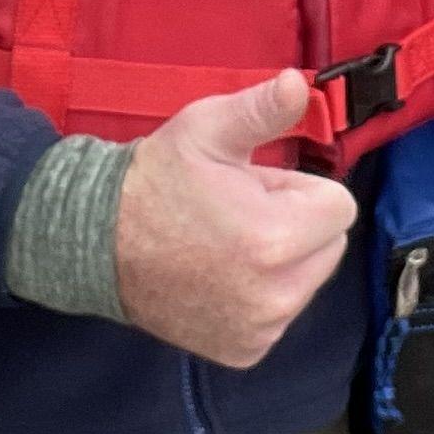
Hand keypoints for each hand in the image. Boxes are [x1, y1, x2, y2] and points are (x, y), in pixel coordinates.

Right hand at [110, 70, 361, 368]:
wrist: (96, 243)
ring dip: (283, 262)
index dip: (297, 189)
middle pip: (329, 246)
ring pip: (307, 280)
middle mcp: (276, 295)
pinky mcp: (245, 351)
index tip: (254, 188)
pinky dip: (262, 296)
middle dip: (296, 226)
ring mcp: (261, 329)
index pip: (338, 207)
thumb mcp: (206, 131)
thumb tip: (299, 83)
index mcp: (276, 238)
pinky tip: (220, 277)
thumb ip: (262, 109)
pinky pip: (281, 314)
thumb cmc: (155, 181)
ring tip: (227, 245)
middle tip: (239, 213)